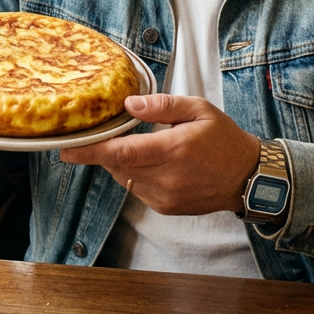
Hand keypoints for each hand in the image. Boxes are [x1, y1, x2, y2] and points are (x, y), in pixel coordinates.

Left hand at [60, 94, 260, 215]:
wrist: (247, 177)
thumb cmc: (224, 139)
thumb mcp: (199, 109)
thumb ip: (163, 105)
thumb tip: (130, 105)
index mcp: (174, 150)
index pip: (122, 152)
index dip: (91, 151)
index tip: (66, 149)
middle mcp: (167, 178)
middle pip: (117, 166)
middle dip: (102, 152)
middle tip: (92, 136)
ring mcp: (165, 197)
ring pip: (124, 178)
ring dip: (121, 162)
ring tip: (135, 145)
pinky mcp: (166, 207)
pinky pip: (137, 189)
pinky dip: (134, 174)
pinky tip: (151, 162)